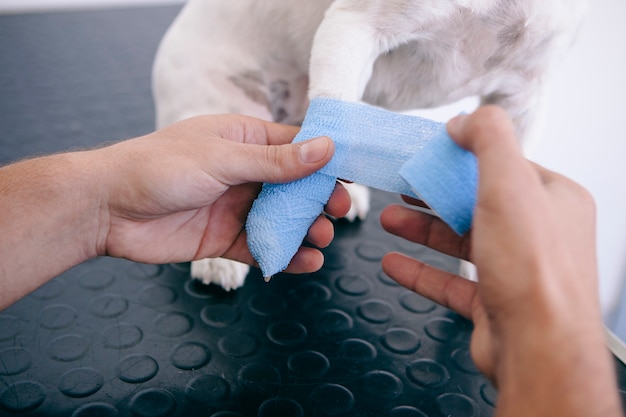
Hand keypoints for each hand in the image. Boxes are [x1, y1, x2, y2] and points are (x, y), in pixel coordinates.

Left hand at [94, 114, 349, 272]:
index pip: (296, 147)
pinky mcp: (225, 238)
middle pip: (295, 187)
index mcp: (245, 141)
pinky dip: (285, 255)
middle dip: (319, 199)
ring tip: (322, 238)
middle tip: (337, 210)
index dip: (325, 160)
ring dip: (306, 229)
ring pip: (283, 219)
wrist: (108, 208)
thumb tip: (325, 148)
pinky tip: (304, 262)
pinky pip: (263, 247)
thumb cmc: (159, 168)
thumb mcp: (223, 158)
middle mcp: (245, 173)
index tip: (352, 174)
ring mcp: (237, 207)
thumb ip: (275, 161)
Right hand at [380, 106, 619, 415]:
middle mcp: (537, 234)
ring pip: (460, 241)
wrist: (538, 348)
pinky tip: (395, 263)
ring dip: (421, 229)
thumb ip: (487, 139)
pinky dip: (420, 271)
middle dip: (433, 194)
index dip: (463, 157)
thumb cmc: (534, 271)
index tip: (431, 152)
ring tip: (389, 218)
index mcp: (552, 199)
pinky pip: (449, 281)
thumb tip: (464, 121)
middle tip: (404, 184)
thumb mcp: (508, 182)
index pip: (504, 166)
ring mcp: (514, 269)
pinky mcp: (493, 302)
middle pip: (476, 203)